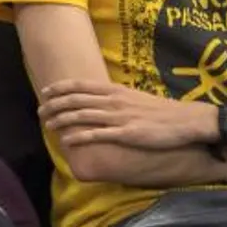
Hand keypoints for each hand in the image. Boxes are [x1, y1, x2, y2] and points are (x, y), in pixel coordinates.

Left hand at [38, 79, 218, 150]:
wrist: (185, 120)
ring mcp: (119, 117)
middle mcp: (114, 101)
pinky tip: (67, 141)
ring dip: (61, 121)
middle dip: (54, 105)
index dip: (60, 88)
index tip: (45, 91)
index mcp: (115, 90)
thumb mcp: (134, 97)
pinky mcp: (126, 134)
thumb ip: (115, 97)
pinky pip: (97, 135)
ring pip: (82, 116)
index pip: (80, 85)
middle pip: (75, 100)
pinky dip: (79, 137)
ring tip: (48, 126)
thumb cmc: (160, 110)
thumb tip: (97, 100)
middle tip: (40, 112)